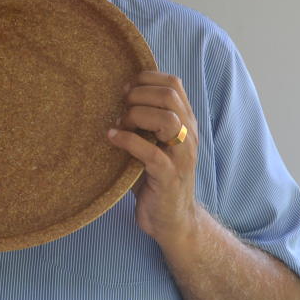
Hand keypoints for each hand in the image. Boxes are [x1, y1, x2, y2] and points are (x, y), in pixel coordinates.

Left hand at [107, 71, 199, 246]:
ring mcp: (181, 156)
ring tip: (119, 123)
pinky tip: (111, 137)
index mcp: (185, 123)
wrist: (172, 221)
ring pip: (167, 119)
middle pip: (169, 96)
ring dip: (136, 115)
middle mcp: (188, 135)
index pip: (174, 84)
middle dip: (139, 94)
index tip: (126, 87)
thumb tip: (111, 96)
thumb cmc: (155, 178)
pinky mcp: (169, 177)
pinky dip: (127, 141)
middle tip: (120, 105)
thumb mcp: (152, 143)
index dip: (147, 78)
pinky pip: (150, 153)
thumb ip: (142, 121)